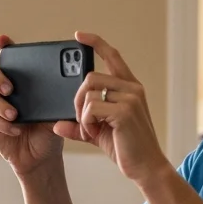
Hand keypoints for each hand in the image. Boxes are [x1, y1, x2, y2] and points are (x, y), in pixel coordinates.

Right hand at [0, 34, 64, 176]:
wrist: (44, 158)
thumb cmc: (51, 131)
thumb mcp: (60, 113)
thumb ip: (62, 99)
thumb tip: (75, 87)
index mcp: (25, 84)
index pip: (13, 62)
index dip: (5, 48)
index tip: (2, 40)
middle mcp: (8, 92)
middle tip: (10, 87)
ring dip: (0, 103)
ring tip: (14, 114)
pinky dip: (4, 124)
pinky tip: (16, 129)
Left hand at [54, 32, 171, 185]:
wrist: (146, 167)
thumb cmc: (127, 149)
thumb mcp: (99, 133)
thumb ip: (80, 125)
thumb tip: (56, 124)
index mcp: (130, 88)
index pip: (112, 56)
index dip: (95, 43)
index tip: (78, 36)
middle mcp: (132, 88)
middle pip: (90, 77)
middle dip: (77, 99)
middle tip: (81, 120)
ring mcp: (130, 98)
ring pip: (89, 92)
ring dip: (81, 114)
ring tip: (90, 130)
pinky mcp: (125, 111)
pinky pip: (91, 107)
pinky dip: (86, 122)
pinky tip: (93, 133)